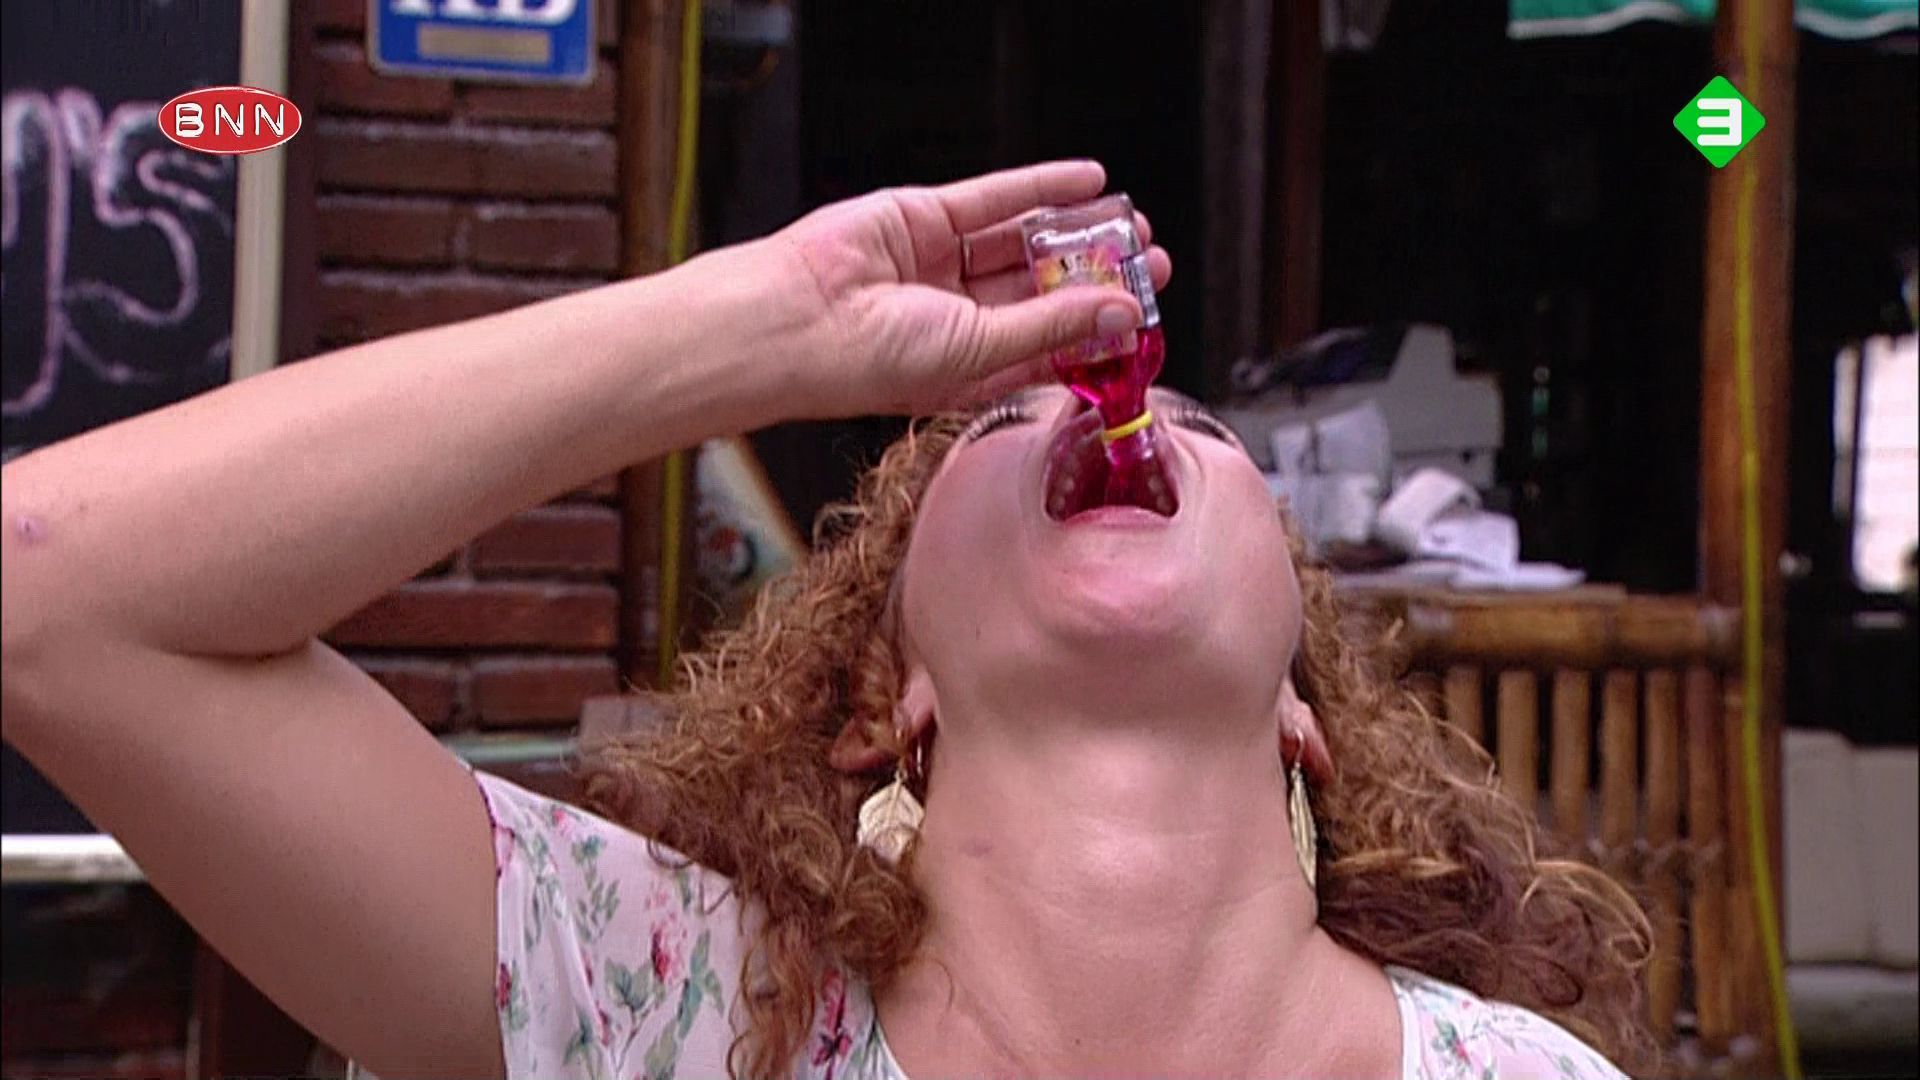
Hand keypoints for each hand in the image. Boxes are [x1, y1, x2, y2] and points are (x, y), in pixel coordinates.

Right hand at [764, 161, 1172, 416]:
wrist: (794, 323)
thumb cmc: (868, 362)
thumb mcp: (980, 352)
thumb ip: (1052, 327)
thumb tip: (1121, 311)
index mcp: (971, 368)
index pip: (1049, 348)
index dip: (1098, 330)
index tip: (1143, 313)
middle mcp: (958, 319)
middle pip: (1044, 292)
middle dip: (1098, 277)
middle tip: (1148, 262)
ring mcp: (941, 267)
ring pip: (1024, 243)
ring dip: (1077, 233)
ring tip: (1130, 225)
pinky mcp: (926, 219)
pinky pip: (995, 199)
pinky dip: (1041, 187)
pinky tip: (1087, 182)